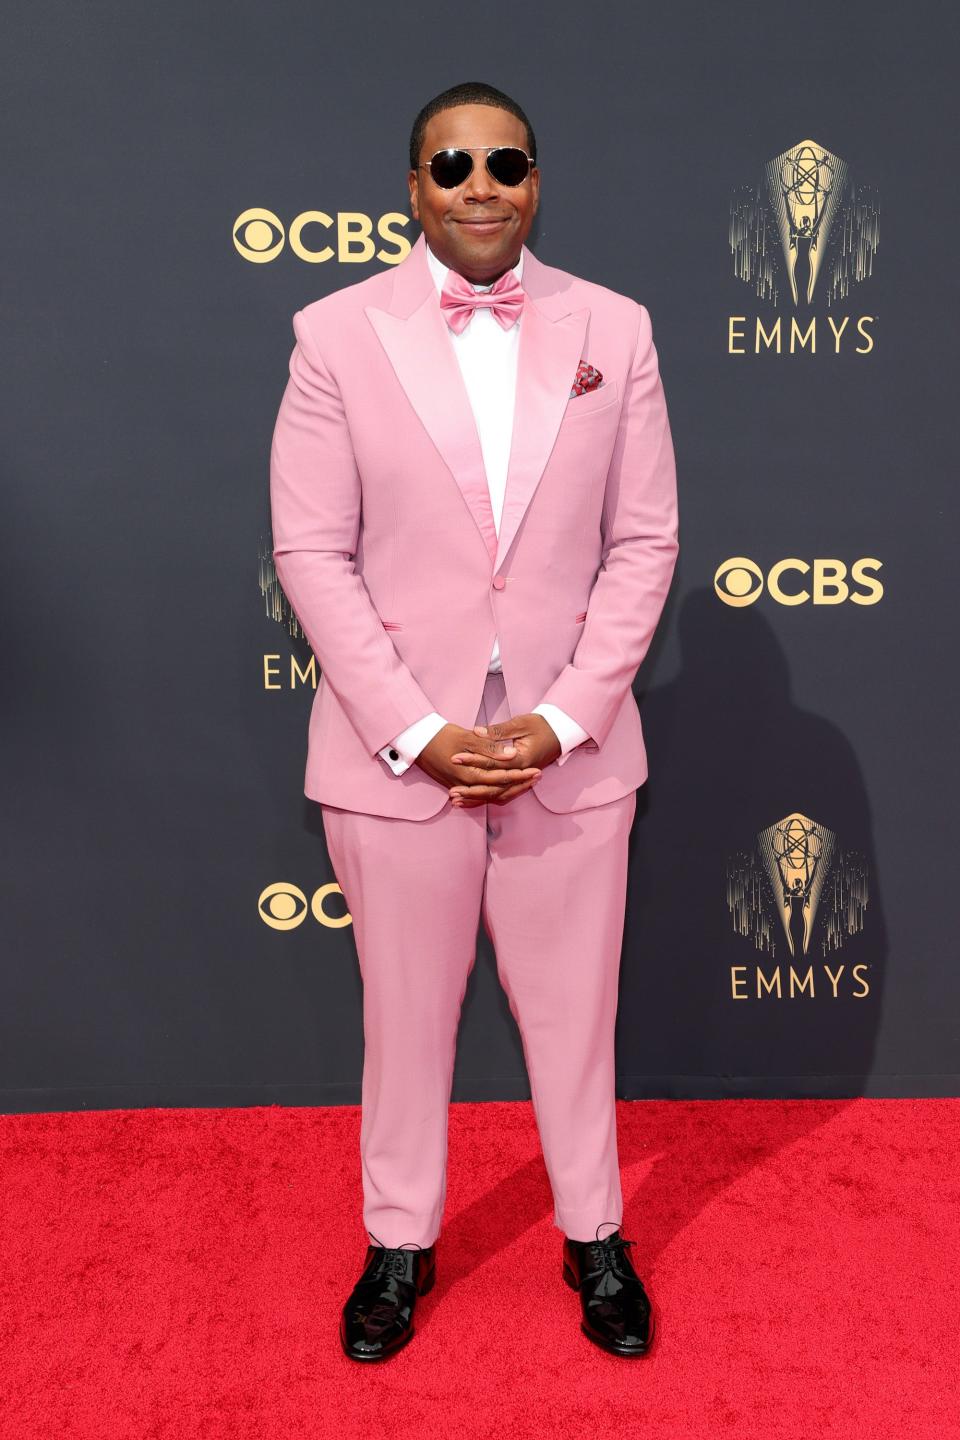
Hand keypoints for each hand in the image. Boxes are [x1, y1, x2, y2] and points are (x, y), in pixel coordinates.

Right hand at [415, 723, 541, 805]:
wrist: (418, 741)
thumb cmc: (441, 736)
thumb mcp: (467, 738)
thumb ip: (490, 747)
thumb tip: (511, 754)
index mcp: (471, 773)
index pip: (501, 778)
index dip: (520, 775)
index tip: (536, 771)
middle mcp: (467, 785)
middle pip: (499, 791)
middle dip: (520, 785)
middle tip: (537, 778)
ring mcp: (461, 787)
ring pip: (490, 795)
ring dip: (509, 790)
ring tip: (526, 783)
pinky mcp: (457, 785)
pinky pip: (480, 795)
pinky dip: (494, 794)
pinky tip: (504, 790)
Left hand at [447, 713, 562, 808]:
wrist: (561, 732)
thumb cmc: (542, 725)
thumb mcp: (521, 724)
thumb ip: (498, 730)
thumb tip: (476, 732)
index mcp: (521, 759)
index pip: (493, 763)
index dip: (473, 760)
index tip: (455, 758)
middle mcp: (521, 772)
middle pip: (494, 786)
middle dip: (471, 789)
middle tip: (452, 791)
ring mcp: (521, 779)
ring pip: (498, 794)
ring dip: (478, 799)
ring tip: (457, 801)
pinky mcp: (520, 780)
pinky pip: (503, 794)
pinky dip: (487, 798)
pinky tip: (472, 800)